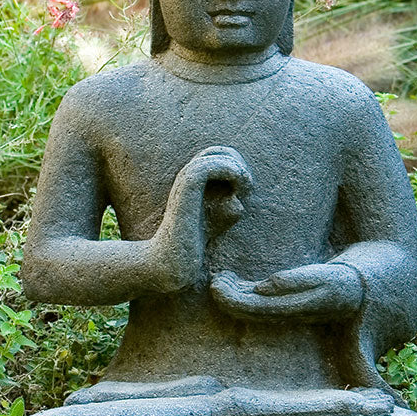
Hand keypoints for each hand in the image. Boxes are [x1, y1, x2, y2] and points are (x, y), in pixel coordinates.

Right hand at [150, 146, 251, 293]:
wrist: (170, 266)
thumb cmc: (191, 249)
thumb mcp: (214, 227)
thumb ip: (226, 213)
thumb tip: (239, 205)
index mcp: (193, 182)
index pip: (217, 154)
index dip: (236, 165)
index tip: (244, 190)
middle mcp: (187, 178)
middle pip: (218, 149)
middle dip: (238, 163)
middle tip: (246, 188)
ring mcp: (185, 183)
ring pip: (214, 153)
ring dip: (237, 168)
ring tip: (244, 189)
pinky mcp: (186, 192)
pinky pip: (208, 167)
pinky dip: (230, 172)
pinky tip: (238, 193)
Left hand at [210, 263, 361, 322]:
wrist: (360, 291)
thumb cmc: (341, 281)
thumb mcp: (323, 277)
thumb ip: (294, 281)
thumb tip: (262, 286)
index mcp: (294, 308)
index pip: (256, 308)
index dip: (233, 299)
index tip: (217, 285)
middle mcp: (287, 313)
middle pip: (250, 311)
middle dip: (228, 297)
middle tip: (212, 281)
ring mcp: (286, 309)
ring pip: (252, 306)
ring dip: (233, 294)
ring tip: (217, 278)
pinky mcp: (287, 302)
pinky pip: (259, 300)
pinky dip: (243, 291)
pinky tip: (230, 280)